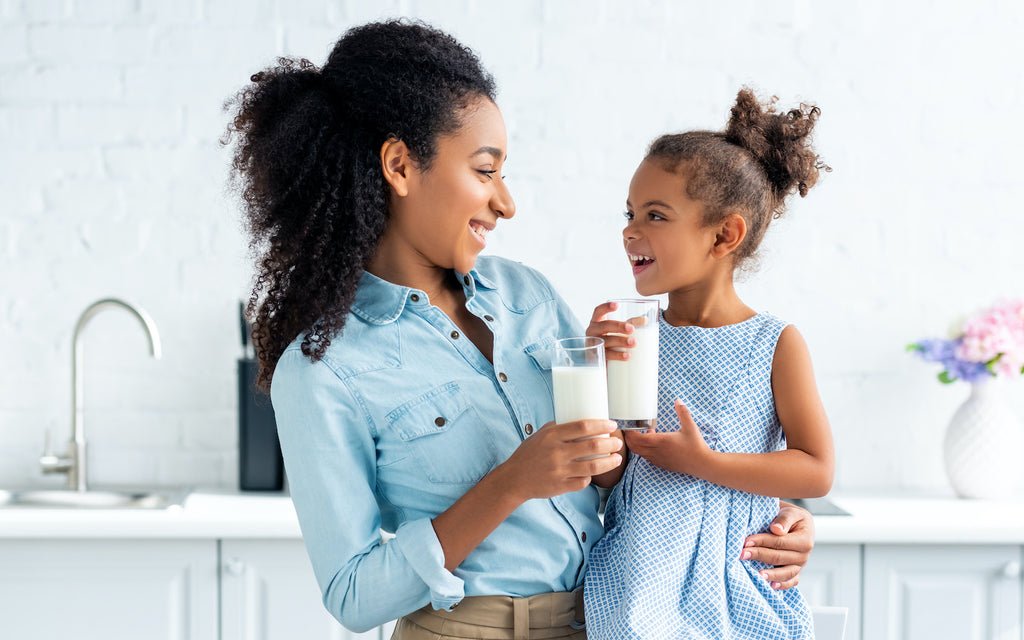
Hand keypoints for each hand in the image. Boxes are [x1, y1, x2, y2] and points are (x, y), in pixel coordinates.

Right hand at [497, 420, 622, 500]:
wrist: (514, 479)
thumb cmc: (528, 454)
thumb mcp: (540, 435)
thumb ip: (559, 428)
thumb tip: (582, 420)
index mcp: (552, 436)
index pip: (582, 426)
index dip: (601, 425)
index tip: (612, 425)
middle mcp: (557, 453)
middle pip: (593, 446)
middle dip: (611, 444)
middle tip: (618, 442)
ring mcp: (560, 471)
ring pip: (593, 466)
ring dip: (610, 462)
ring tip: (617, 458)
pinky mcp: (561, 487)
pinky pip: (583, 482)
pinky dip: (591, 476)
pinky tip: (595, 472)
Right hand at [586, 301, 634, 361]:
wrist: (606, 363)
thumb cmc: (613, 342)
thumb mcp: (620, 331)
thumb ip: (632, 324)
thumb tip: (645, 320)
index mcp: (597, 322)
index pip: (598, 312)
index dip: (606, 307)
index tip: (617, 305)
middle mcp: (593, 332)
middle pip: (604, 326)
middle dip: (618, 326)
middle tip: (631, 329)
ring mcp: (594, 345)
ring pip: (606, 341)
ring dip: (620, 341)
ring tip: (634, 343)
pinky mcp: (598, 358)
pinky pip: (607, 356)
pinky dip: (618, 355)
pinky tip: (628, 355)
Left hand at [622, 401, 709, 474]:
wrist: (702, 463)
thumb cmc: (696, 445)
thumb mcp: (690, 426)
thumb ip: (683, 412)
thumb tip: (678, 400)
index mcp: (661, 441)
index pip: (638, 438)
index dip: (630, 433)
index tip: (628, 426)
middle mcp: (657, 451)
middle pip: (634, 447)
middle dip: (629, 439)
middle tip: (631, 429)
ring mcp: (658, 459)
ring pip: (640, 453)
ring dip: (637, 444)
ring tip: (646, 434)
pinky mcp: (661, 464)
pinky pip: (647, 458)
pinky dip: (644, 450)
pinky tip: (653, 443)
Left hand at [741, 502, 814, 589]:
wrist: (794, 522)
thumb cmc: (789, 516)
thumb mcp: (790, 512)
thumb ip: (784, 519)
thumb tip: (777, 530)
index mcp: (805, 538)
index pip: (780, 542)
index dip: (762, 541)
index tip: (746, 541)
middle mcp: (804, 554)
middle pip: (779, 557)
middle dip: (759, 555)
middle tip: (742, 554)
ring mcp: (800, 564)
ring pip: (786, 573)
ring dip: (770, 574)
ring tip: (757, 574)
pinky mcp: (796, 571)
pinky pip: (792, 581)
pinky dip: (783, 585)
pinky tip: (772, 586)